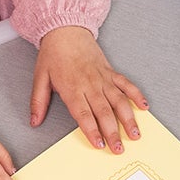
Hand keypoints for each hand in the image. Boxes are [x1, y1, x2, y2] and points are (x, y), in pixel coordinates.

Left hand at [31, 26, 145, 152]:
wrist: (66, 30)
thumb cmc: (53, 54)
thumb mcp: (40, 77)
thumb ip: (38, 102)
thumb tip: (34, 121)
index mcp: (72, 88)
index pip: (83, 114)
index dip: (92, 130)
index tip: (99, 144)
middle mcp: (90, 84)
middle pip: (104, 112)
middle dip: (112, 132)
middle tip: (119, 149)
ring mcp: (103, 78)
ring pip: (119, 101)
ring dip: (128, 118)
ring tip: (135, 134)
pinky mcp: (111, 72)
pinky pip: (126, 84)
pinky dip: (136, 95)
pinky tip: (144, 107)